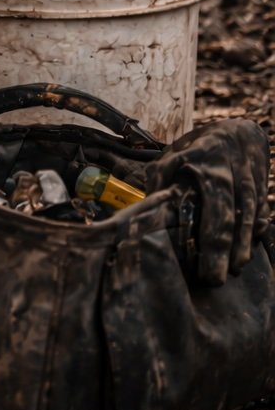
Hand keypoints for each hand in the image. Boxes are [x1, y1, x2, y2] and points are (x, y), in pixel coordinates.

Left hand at [145, 120, 270, 284]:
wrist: (243, 133)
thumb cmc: (201, 148)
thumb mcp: (176, 152)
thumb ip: (161, 174)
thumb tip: (146, 204)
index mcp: (203, 156)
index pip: (193, 188)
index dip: (190, 214)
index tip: (185, 247)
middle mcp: (228, 168)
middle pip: (224, 208)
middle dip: (218, 243)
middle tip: (212, 276)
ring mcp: (249, 179)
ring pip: (247, 214)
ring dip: (240, 244)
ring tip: (232, 270)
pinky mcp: (263, 191)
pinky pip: (261, 215)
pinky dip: (256, 235)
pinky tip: (247, 256)